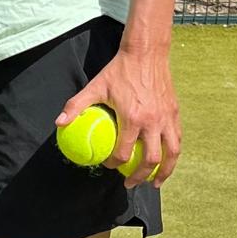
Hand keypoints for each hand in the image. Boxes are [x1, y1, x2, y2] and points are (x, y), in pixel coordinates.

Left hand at [56, 45, 180, 187]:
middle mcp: (153, 122)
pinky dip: (172, 154)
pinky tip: (166, 160)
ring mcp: (167, 119)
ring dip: (164, 172)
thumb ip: (76, 106)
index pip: (124, 152)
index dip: (115, 163)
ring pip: (171, 153)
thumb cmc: (119, 71)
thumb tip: (59, 123)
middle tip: (130, 183)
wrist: (146, 54)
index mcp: (133, 118)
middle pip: (150, 160)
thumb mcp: (95, 87)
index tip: (109, 166)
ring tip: (155, 183)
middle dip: (139, 176)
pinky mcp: (175, 114)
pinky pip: (177, 140)